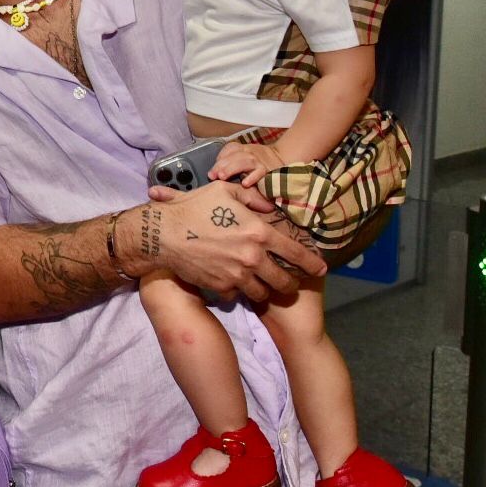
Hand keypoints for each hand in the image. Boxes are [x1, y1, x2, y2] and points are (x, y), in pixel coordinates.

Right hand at [146, 180, 325, 301]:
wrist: (164, 233)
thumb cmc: (194, 207)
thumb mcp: (226, 191)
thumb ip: (252, 198)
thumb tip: (269, 206)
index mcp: (259, 232)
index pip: (296, 253)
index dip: (312, 263)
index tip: (321, 268)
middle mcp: (252, 257)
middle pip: (283, 280)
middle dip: (291, 283)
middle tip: (290, 282)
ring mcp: (236, 275)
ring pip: (262, 292)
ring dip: (265, 289)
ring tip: (263, 285)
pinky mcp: (220, 286)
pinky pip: (237, 295)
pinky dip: (238, 291)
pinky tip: (234, 283)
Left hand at [209, 141, 286, 187]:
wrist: (283, 161)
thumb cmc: (258, 165)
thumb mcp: (243, 161)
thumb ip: (229, 164)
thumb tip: (212, 174)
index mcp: (244, 149)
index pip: (231, 148)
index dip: (221, 158)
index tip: (212, 171)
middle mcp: (251, 153)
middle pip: (235, 155)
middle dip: (222, 165)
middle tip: (213, 175)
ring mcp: (260, 161)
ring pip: (246, 161)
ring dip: (232, 168)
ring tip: (222, 177)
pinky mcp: (269, 171)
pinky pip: (260, 173)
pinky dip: (252, 177)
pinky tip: (244, 184)